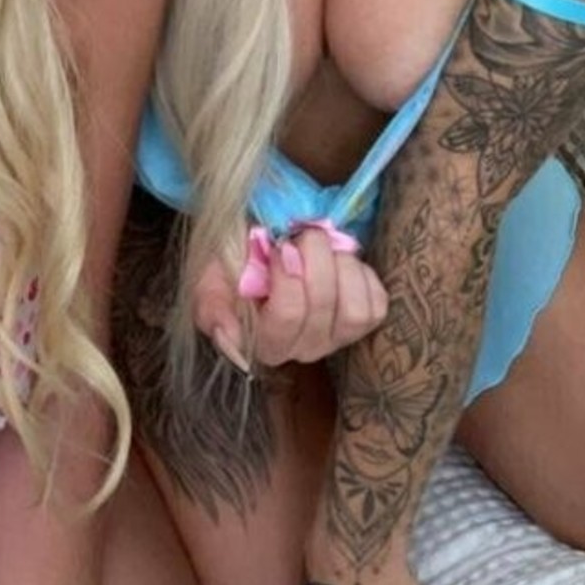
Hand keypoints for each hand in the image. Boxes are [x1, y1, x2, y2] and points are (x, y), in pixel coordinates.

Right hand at [194, 224, 387, 368]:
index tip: (276, 245)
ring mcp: (337, 337)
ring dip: (341, 266)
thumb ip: (212, 309)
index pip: (288, 317)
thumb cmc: (234, 265)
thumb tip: (230, 338)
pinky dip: (362, 274)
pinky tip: (340, 261)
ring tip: (323, 248)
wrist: (264, 249)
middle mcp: (304, 348)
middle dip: (314, 257)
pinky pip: (376, 303)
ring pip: (355, 310)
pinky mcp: (364, 320)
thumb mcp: (208, 281)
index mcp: (265, 343)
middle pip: (324, 305)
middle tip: (299, 236)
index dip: (288, 275)